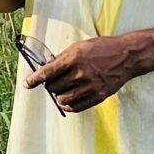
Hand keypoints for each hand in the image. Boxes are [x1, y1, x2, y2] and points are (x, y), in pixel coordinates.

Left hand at [27, 35, 142, 112]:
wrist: (127, 56)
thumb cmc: (103, 48)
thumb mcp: (80, 46)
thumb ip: (63, 57)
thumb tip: (47, 67)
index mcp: (74, 58)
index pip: (48, 72)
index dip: (34, 79)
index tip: (27, 84)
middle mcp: (80, 73)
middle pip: (53, 87)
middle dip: (50, 85)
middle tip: (53, 82)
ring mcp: (90, 86)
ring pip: (62, 99)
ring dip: (58, 96)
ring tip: (62, 90)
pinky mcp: (98, 96)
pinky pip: (76, 107)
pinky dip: (68, 106)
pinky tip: (68, 100)